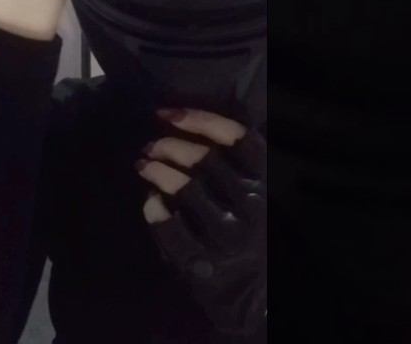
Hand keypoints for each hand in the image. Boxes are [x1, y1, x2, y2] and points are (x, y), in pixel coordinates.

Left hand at [137, 108, 266, 336]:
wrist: (260, 296)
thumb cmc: (256, 232)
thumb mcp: (260, 192)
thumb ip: (238, 164)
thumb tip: (188, 127)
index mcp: (268, 182)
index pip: (236, 136)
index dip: (198, 119)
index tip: (167, 113)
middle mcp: (251, 204)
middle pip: (203, 159)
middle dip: (168, 145)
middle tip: (150, 145)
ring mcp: (227, 235)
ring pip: (183, 188)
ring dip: (156, 170)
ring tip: (143, 165)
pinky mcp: (204, 262)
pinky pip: (168, 227)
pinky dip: (154, 208)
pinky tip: (149, 201)